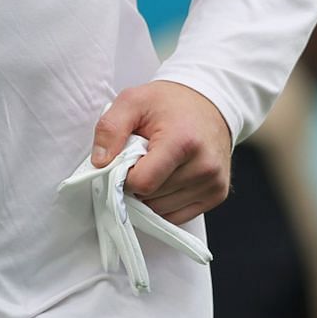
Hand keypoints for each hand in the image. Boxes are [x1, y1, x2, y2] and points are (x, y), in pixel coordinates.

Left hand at [91, 81, 233, 223]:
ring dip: (150, 195)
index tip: (126, 160)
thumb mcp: (133, 100)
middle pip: (151, 198)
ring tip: (157, 166)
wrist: (210, 103)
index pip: (142, 183)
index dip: (125, 176)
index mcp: (183, 142)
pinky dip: (164, 203)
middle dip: (137, 183)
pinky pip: (177, 216)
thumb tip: (99, 163)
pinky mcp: (217, 194)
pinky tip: (167, 178)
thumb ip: (110, 128)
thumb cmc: (170, 103)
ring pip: (162, 211)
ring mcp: (213, 183)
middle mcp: (204, 166)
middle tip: (142, 159)